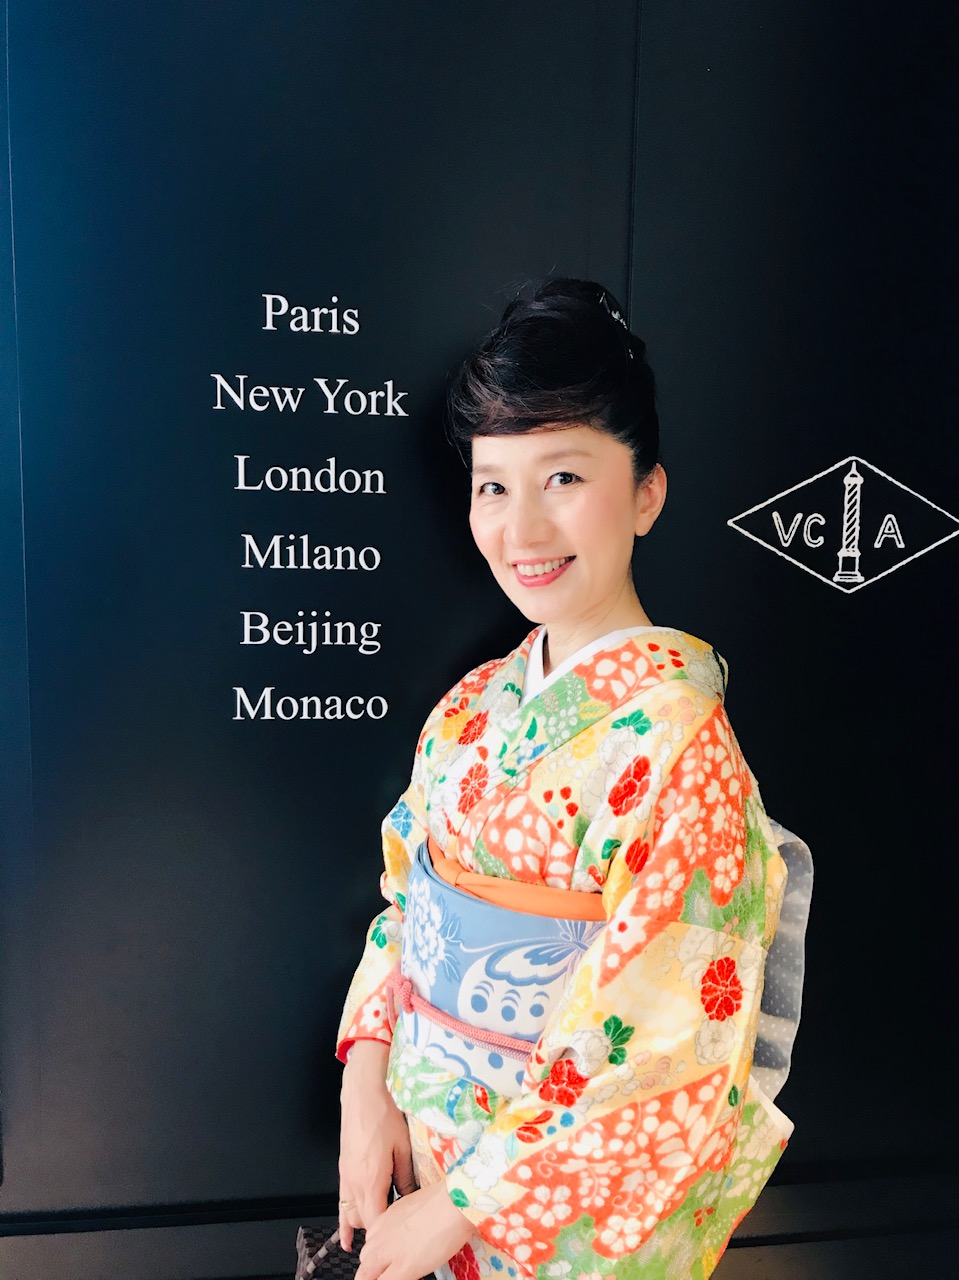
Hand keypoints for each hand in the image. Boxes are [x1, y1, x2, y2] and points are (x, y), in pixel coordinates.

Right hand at [338, 1041, 415, 1250]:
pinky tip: (346, 1238)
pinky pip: (341, 1204)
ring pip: (352, 1214)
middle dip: (379, 1229)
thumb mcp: (403, 1148)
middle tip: (397, 1229)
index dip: (389, 1231)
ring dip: (365, 1223)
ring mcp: (346, 1178)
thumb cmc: (384, 1116)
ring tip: (379, 1237)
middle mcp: (354, 1183)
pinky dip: (344, 1222)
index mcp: (370, 1180)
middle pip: (364, 1221)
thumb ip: (407, 1179)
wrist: (363, 1094)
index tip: (403, 1232)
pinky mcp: (344, 1171)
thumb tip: (413, 1199)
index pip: (377, 1221)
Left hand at [355, 1181, 474, 1279]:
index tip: (385, 1258)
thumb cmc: (446, 1201)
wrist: (454, 1203)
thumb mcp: (417, 1207)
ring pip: (366, 1273)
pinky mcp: (403, 1268)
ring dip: (375, 1277)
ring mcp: (390, 1252)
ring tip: (389, 1276)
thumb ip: (406, 1222)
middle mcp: (383, 1234)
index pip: (371, 1241)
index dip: (377, 1252)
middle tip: (387, 1271)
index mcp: (387, 1218)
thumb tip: (411, 1232)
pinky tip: (399, 1279)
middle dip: (373, 1267)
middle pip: (365, 1257)